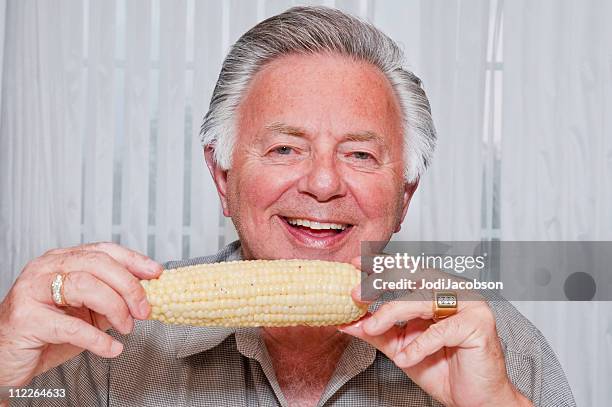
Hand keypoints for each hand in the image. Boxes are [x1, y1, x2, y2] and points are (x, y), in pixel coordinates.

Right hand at [0, 242, 161, 387]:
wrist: (7, 359)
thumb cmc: (46, 333)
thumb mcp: (86, 312)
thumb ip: (111, 299)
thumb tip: (146, 295)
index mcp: (61, 261)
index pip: (103, 250)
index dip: (133, 260)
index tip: (156, 272)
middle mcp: (45, 269)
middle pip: (97, 264)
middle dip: (128, 286)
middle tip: (144, 309)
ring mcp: (32, 291)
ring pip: (84, 286)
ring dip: (115, 308)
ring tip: (126, 327)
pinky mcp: (26, 319)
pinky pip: (71, 326)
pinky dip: (98, 339)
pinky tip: (112, 348)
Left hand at [340, 258, 531, 406]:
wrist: (472, 399)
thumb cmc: (442, 369)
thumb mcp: (400, 347)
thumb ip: (377, 332)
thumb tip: (348, 321)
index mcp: (436, 291)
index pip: (407, 270)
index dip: (381, 265)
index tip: (356, 264)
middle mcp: (453, 292)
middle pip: (414, 276)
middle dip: (381, 283)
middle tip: (356, 294)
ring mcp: (469, 304)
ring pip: (423, 299)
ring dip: (392, 313)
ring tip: (372, 329)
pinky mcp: (478, 324)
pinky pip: (441, 330)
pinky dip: (419, 345)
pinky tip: (405, 358)